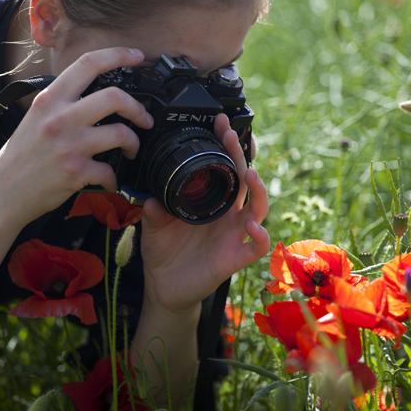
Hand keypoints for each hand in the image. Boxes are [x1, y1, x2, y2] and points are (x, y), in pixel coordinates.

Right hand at [0, 46, 153, 227]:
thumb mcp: (35, 116)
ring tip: (131, 149)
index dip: (118, 55)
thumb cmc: (21, 155)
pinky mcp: (75, 172)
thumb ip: (62, 101)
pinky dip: (114, 178)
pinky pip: (109, 171)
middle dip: (138, 108)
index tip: (137, 56)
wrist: (2, 192)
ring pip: (121, 133)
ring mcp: (69, 145)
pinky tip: (109, 180)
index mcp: (50, 99)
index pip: (88, 63)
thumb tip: (95, 92)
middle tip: (144, 118)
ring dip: (134, 143)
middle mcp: (60, 118)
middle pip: (114, 97)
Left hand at [140, 114, 269, 313]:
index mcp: (211, 201)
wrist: (163, 286)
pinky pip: (256, 247)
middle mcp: (227, 214)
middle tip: (230, 135)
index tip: (221, 124)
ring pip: (258, 209)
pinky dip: (259, 236)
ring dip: (258, 191)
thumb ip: (153, 210)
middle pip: (244, 181)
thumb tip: (151, 198)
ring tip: (250, 176)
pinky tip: (251, 226)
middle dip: (240, 156)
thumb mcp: (152, 225)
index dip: (227, 146)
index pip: (225, 169)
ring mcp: (234, 235)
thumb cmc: (164, 251)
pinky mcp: (235, 258)